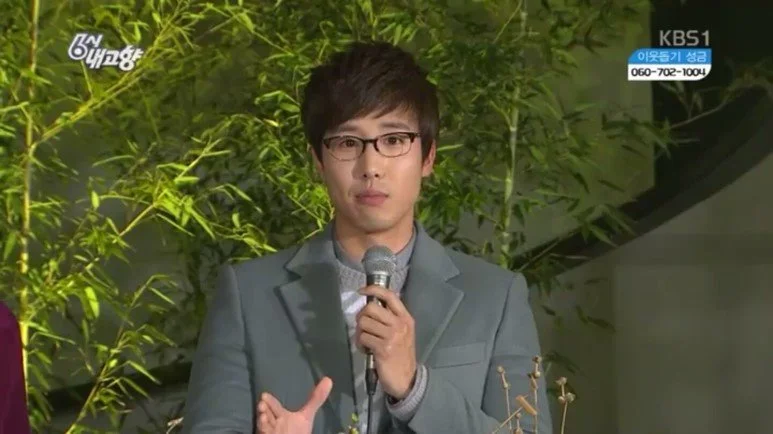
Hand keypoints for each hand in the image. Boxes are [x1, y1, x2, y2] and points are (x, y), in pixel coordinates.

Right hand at [256, 376, 332, 433]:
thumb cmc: (299, 429)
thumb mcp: (307, 415)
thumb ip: (316, 399)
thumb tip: (328, 380)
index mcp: (283, 416)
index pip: (274, 407)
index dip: (269, 400)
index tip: (264, 394)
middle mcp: (275, 423)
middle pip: (267, 414)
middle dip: (264, 409)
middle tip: (261, 403)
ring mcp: (271, 430)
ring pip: (264, 425)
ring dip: (263, 421)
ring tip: (263, 416)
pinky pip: (263, 432)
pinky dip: (264, 429)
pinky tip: (263, 425)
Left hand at [356, 285, 416, 399]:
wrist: (407, 379)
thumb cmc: (401, 355)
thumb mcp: (403, 333)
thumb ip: (391, 318)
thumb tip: (371, 306)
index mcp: (406, 318)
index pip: (390, 295)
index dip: (373, 289)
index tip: (361, 291)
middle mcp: (400, 324)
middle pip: (371, 308)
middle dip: (361, 316)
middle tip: (363, 326)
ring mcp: (392, 336)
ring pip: (364, 323)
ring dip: (359, 332)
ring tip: (365, 341)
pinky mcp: (383, 348)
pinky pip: (363, 338)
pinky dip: (360, 344)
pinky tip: (366, 350)